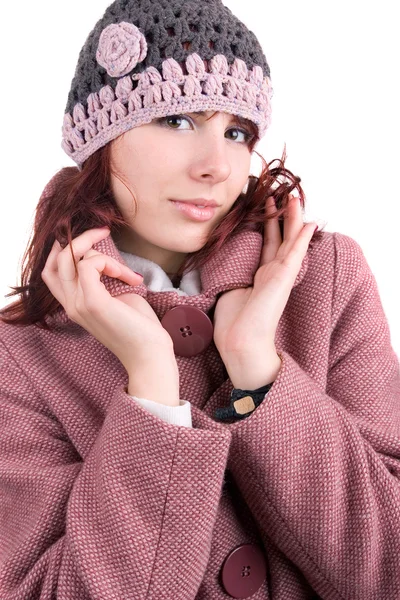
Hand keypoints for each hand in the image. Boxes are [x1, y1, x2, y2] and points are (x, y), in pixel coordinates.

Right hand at [41, 227, 174, 373]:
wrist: (151, 354)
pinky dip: (108, 262)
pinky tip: (127, 277)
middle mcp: (71, 305)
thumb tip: (105, 259)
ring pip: (71, 258)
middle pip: (55, 261)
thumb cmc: (140, 327)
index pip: (51, 272)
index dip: (64, 250)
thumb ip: (105, 279)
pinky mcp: (92, 303)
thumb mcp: (118, 297)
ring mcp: (78, 305)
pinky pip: (88, 265)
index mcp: (74, 305)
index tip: (93, 240)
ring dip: (102, 254)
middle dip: (79, 239)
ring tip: (126, 272)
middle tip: (103, 231)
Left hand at [213, 194, 316, 382]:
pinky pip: (295, 253)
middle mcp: (272, 274)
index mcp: (260, 277)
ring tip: (294, 198)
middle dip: (282, 217)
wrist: (240, 342)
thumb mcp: (227, 289)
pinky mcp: (283, 278)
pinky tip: (308, 223)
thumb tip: (218, 261)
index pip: (267, 245)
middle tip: (283, 195)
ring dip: (293, 220)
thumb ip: (230, 274)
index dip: (268, 225)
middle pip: (280, 239)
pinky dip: (302, 238)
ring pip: (289, 241)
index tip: (266, 207)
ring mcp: (280, 276)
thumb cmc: (232, 323)